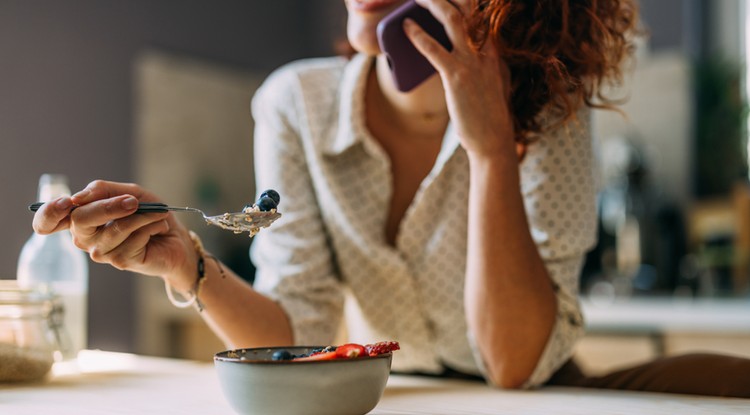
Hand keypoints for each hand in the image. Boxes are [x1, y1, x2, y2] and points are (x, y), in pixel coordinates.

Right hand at [32, 180, 195, 290]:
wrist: (175, 237)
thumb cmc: (149, 213)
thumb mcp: (130, 193)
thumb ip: (103, 190)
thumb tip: (78, 198)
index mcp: (81, 218)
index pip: (47, 221)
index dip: (49, 213)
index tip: (66, 203)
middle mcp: (85, 237)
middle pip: (80, 220)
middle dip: (109, 206)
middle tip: (134, 201)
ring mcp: (100, 252)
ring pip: (114, 229)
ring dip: (141, 216)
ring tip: (158, 214)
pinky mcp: (119, 261)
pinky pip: (133, 239)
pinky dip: (150, 227)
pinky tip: (158, 228)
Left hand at [404, 0, 514, 158]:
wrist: (494, 141)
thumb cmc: (487, 115)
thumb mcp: (489, 83)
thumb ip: (479, 65)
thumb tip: (457, 55)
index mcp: (495, 52)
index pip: (481, 15)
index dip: (466, 0)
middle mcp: (486, 51)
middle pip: (468, 8)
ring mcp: (472, 62)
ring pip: (452, 20)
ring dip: (432, 3)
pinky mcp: (457, 77)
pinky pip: (434, 49)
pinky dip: (417, 35)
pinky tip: (405, 27)